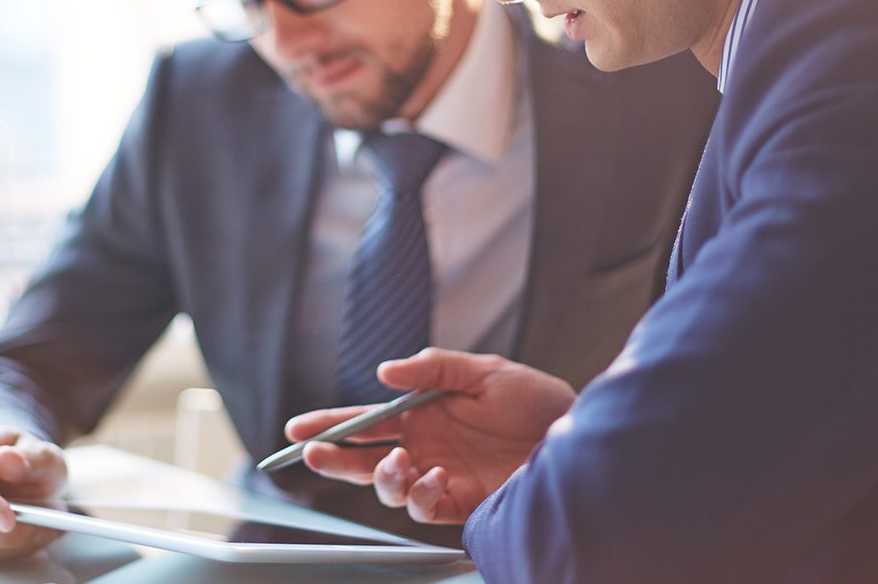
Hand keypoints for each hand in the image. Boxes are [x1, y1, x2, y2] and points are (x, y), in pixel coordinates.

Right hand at [0, 425, 67, 563]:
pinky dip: (4, 553)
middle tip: (46, 529)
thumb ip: (33, 457)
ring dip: (11, 544)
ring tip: (43, 530)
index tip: (9, 520)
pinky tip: (24, 539)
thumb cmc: (28, 462)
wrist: (18, 474)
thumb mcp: (45, 454)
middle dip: (6, 534)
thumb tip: (6, 461)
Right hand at [285, 348, 574, 523]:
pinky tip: (438, 477)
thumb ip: (433, 368)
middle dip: (333, 459)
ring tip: (401, 461)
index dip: (330, 424)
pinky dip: (423, 495)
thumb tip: (384, 372)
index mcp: (422, 413)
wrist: (580, 437)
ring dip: (384, 477)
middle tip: (313, 454)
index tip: (298, 429)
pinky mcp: (463, 503)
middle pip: (364, 458)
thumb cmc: (537, 401)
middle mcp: (425, 447)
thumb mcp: (485, 371)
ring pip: (389, 488)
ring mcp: (441, 476)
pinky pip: (426, 508)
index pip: (365, 420)